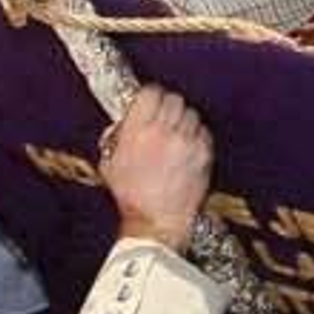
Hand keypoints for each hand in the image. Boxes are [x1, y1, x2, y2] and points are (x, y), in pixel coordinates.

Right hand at [100, 85, 213, 252]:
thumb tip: (125, 121)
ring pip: (191, 113)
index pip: (151, 92)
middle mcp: (163, 131)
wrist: (156, 221)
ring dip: (184, 121)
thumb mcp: (110, 163)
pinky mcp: (204, 153)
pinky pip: (204, 131)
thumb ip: (116, 136)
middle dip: (168, 107)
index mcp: (137, 130)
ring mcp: (186, 141)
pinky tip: (188, 149)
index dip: (151, 96)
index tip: (151, 102)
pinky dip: (197, 136)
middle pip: (174, 99)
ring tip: (176, 136)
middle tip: (165, 119)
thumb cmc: (132, 197)